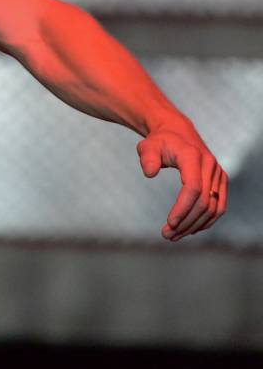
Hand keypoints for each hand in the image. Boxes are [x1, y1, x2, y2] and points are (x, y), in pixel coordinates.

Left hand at [138, 126, 226, 240]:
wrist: (177, 132)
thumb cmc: (159, 141)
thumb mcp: (147, 145)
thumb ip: (147, 157)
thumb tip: (150, 173)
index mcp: (193, 156)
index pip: (193, 188)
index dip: (183, 208)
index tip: (169, 223)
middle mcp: (210, 165)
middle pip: (204, 202)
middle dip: (186, 222)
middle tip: (167, 235)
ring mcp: (218, 174)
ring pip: (214, 208)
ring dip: (195, 225)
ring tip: (174, 236)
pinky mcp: (221, 181)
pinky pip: (218, 206)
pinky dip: (206, 221)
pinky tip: (189, 229)